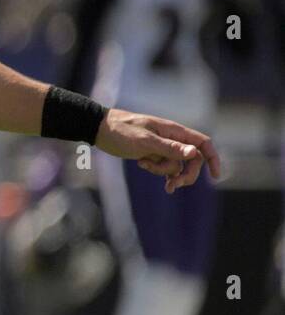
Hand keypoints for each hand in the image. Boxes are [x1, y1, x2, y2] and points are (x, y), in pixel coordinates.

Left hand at [94, 108, 221, 192]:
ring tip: (143, 166)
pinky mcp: (152, 154)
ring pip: (175, 166)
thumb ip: (169, 148)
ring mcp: (162, 147)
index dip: (212, 159)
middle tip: (172, 186)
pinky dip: (156, 170)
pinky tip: (142, 166)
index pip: (203, 144)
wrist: (99, 128)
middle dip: (185, 174)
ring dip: (163, 172)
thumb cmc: (121, 130)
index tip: (215, 177)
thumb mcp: (145, 140)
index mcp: (174, 131)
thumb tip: (194, 153)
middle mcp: (172, 138)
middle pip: (192, 160)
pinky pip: (163, 167)